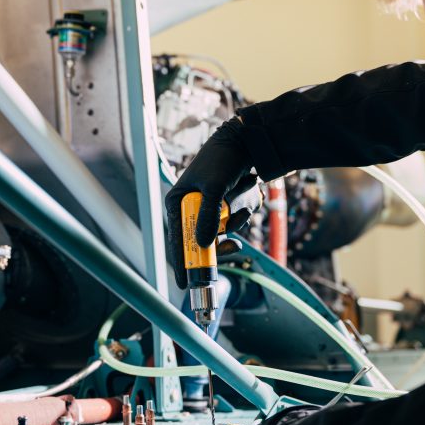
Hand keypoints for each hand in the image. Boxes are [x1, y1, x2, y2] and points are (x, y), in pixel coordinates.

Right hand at [165, 117, 257, 288]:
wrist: (247, 141)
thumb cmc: (224, 159)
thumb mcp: (215, 187)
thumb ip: (209, 217)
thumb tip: (204, 246)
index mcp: (177, 203)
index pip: (177, 240)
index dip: (182, 263)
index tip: (187, 284)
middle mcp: (190, 208)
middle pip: (202, 242)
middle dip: (220, 241)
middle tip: (234, 245)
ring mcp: (209, 209)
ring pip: (223, 233)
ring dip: (236, 222)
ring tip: (242, 203)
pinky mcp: (226, 207)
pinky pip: (234, 222)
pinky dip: (243, 213)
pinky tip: (246, 196)